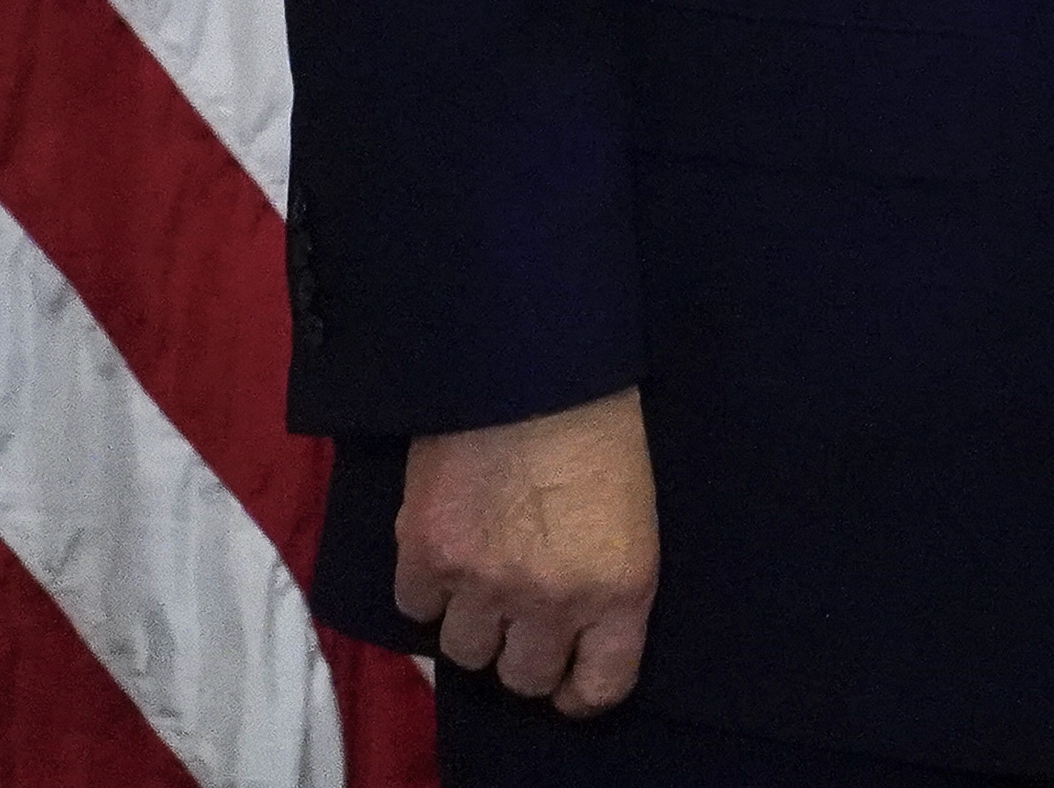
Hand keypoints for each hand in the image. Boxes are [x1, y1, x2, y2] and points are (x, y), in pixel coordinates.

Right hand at [394, 388, 656, 715]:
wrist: (536, 363)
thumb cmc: (604, 421)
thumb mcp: (637, 510)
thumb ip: (609, 577)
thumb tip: (581, 622)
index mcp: (622, 587)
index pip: (600, 686)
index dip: (581, 690)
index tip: (572, 681)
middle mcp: (552, 600)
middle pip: (524, 677)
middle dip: (524, 655)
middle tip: (523, 621)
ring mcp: (483, 582)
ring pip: (465, 653)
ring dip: (474, 625)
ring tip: (483, 585)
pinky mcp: (425, 555)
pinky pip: (416, 610)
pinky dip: (428, 591)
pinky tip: (445, 557)